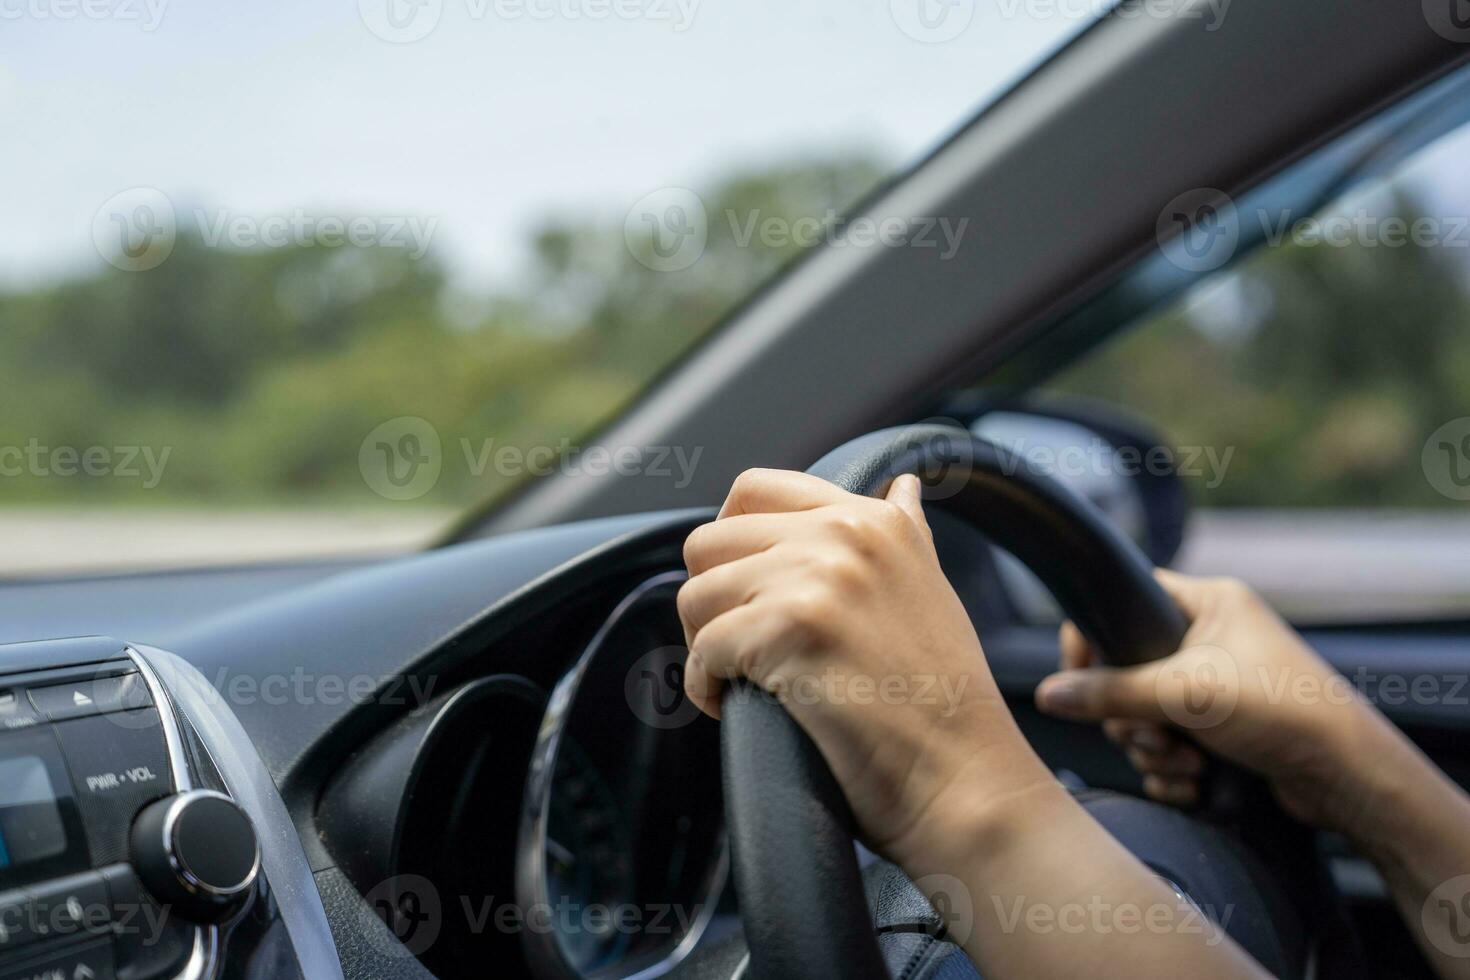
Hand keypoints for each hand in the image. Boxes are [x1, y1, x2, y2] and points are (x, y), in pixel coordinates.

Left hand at [678, 469, 1053, 864]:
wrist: (965, 779)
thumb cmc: (945, 701)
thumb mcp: (931, 589)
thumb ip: (906, 532)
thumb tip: (904, 486)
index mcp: (873, 520)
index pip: (754, 489)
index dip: (728, 540)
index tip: (738, 589)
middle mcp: (844, 534)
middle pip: (709, 542)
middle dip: (708, 599)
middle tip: (735, 647)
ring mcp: (817, 579)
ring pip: (695, 595)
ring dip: (702, 645)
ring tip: (738, 679)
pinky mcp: (790, 630)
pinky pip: (702, 650)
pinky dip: (705, 685)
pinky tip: (733, 705)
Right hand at [1034, 571, 1389, 832]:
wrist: (1350, 778)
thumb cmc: (1285, 711)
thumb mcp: (1186, 693)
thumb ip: (1110, 692)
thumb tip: (1049, 694)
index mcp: (1209, 604)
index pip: (1127, 599)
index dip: (1094, 637)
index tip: (1080, 676)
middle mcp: (1211, 640)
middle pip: (1127, 670)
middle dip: (1132, 715)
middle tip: (1152, 731)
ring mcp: (1216, 687)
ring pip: (1143, 715)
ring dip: (1152, 747)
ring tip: (1186, 760)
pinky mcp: (1221, 730)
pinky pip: (1166, 745)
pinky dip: (1171, 769)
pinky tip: (1193, 781)